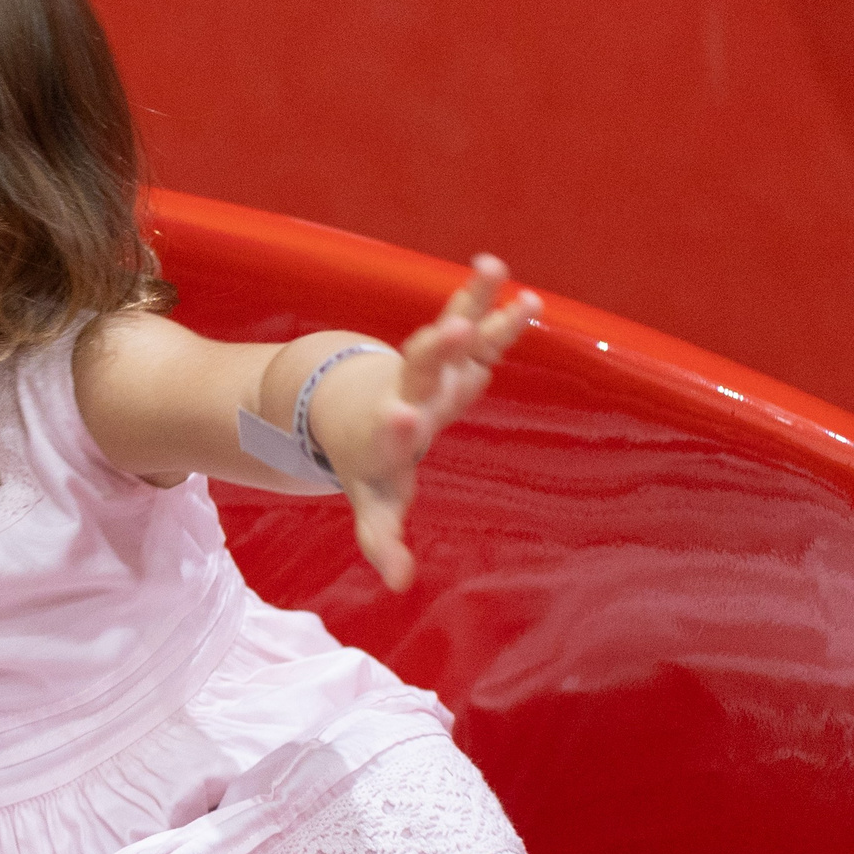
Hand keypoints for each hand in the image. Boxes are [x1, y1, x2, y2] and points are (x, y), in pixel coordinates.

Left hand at [324, 255, 537, 591]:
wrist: (345, 411)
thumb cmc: (368, 464)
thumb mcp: (373, 504)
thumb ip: (381, 540)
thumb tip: (398, 584)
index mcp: (386, 436)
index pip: (390, 434)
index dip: (397, 428)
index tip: (400, 418)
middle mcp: (407, 393)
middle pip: (419, 371)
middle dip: (435, 352)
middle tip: (449, 331)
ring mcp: (427, 367)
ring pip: (449, 334)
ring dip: (470, 304)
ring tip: (491, 270)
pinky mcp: (448, 349)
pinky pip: (472, 320)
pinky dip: (487, 300)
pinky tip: (509, 276)